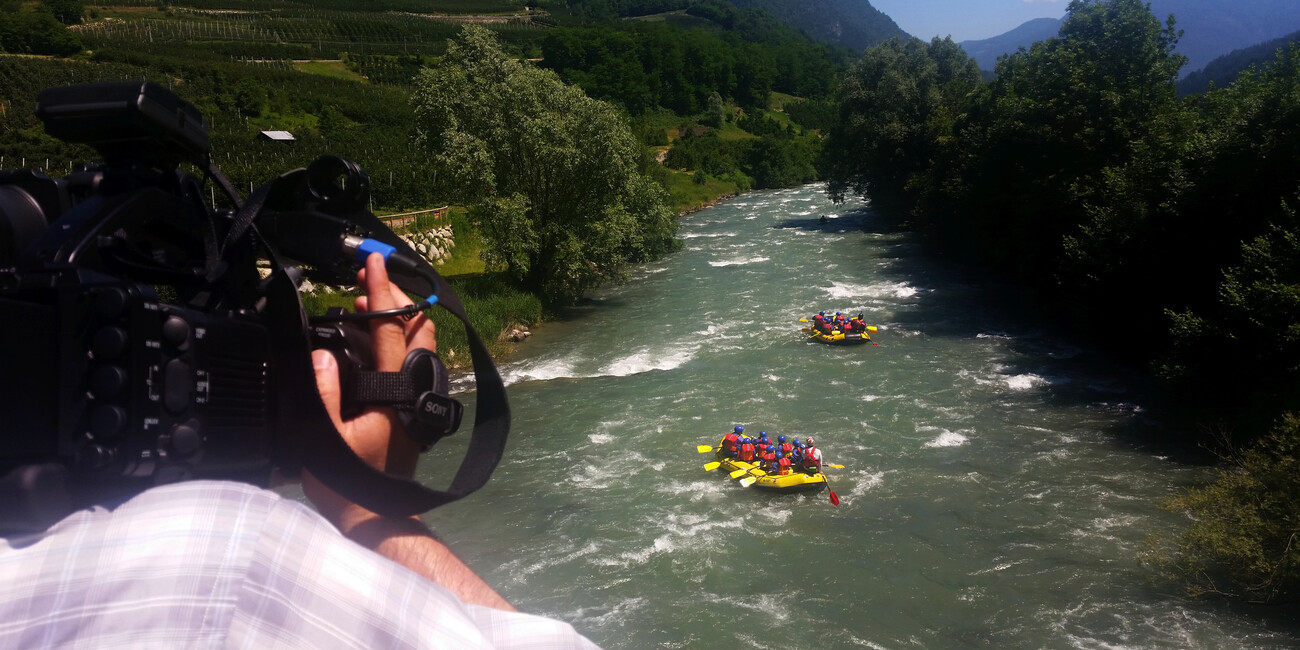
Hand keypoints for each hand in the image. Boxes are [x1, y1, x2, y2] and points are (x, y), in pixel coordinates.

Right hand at [302, 252, 434, 529]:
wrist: (376, 515)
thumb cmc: (349, 482)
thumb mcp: (324, 437)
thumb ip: (323, 392)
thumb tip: (322, 352)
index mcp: (393, 390)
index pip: (389, 328)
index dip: (380, 291)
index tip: (371, 262)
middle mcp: (412, 388)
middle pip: (416, 328)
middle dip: (394, 297)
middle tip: (367, 278)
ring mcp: (416, 397)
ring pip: (418, 343)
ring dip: (396, 318)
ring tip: (365, 305)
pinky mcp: (412, 406)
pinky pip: (412, 360)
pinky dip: (396, 339)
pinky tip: (373, 339)